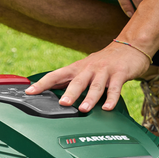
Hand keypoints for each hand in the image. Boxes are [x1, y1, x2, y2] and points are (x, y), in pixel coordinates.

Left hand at [26, 42, 152, 112]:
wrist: (129, 48)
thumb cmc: (103, 62)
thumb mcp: (83, 68)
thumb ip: (68, 79)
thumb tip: (48, 88)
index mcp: (77, 68)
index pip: (56, 74)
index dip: (42, 83)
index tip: (30, 92)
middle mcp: (89, 68)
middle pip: (77, 81)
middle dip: (69, 92)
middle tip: (62, 103)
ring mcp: (105, 71)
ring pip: (96, 85)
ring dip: (89, 97)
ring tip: (84, 109)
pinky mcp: (120, 74)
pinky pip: (115, 88)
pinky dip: (112, 98)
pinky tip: (107, 108)